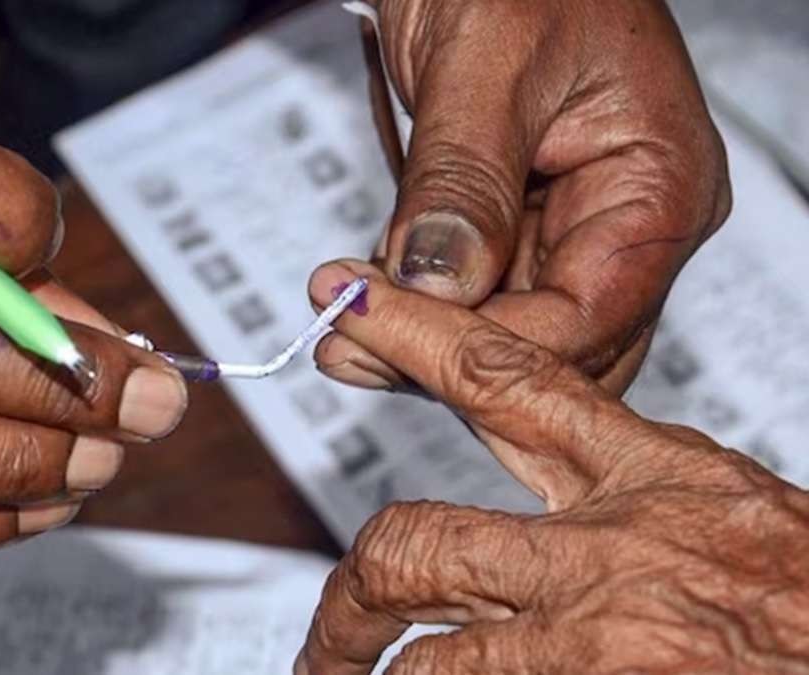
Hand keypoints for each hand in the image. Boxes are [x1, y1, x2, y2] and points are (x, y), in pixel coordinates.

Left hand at [296, 262, 808, 673]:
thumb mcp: (739, 513)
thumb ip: (649, 498)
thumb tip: (580, 503)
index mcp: (654, 477)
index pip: (503, 378)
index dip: (412, 332)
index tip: (347, 298)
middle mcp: (610, 552)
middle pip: (419, 544)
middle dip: (355, 590)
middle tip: (328, 635)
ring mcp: (597, 639)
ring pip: (429, 656)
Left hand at [320, 0, 731, 394]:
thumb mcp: (486, 66)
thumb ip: (465, 180)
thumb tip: (441, 286)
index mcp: (659, 187)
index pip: (584, 318)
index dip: (481, 345)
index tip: (381, 337)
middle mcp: (628, 222)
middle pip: (554, 343)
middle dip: (451, 358)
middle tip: (350, 345)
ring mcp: (573, 227)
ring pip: (509, 330)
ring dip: (424, 339)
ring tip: (341, 330)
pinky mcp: (519, 225)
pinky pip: (477, 295)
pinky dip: (421, 308)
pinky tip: (365, 302)